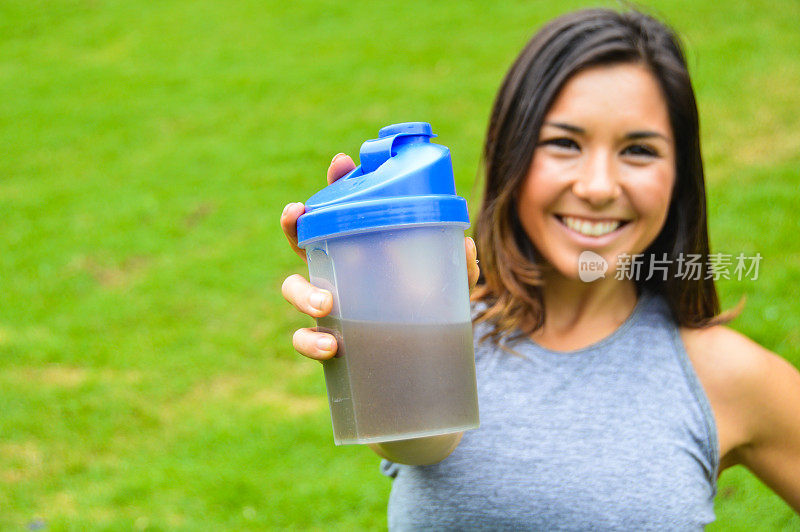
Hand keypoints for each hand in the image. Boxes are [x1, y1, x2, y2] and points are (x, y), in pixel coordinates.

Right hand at [280, 153, 479, 360]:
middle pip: (301, 240)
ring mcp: (327, 307)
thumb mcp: (452, 288)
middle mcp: (338, 273)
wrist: (427, 365)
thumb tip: (466, 245)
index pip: (345, 210)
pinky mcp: (326, 343)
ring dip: (302, 292)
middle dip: (292, 223)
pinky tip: (330, 346)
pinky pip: (303, 342)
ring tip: (325, 304)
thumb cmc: (432, 314)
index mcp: (363, 250)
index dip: (336, 184)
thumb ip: (461, 269)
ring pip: (293, 289)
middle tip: (298, 211)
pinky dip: (310, 343)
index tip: (341, 162)